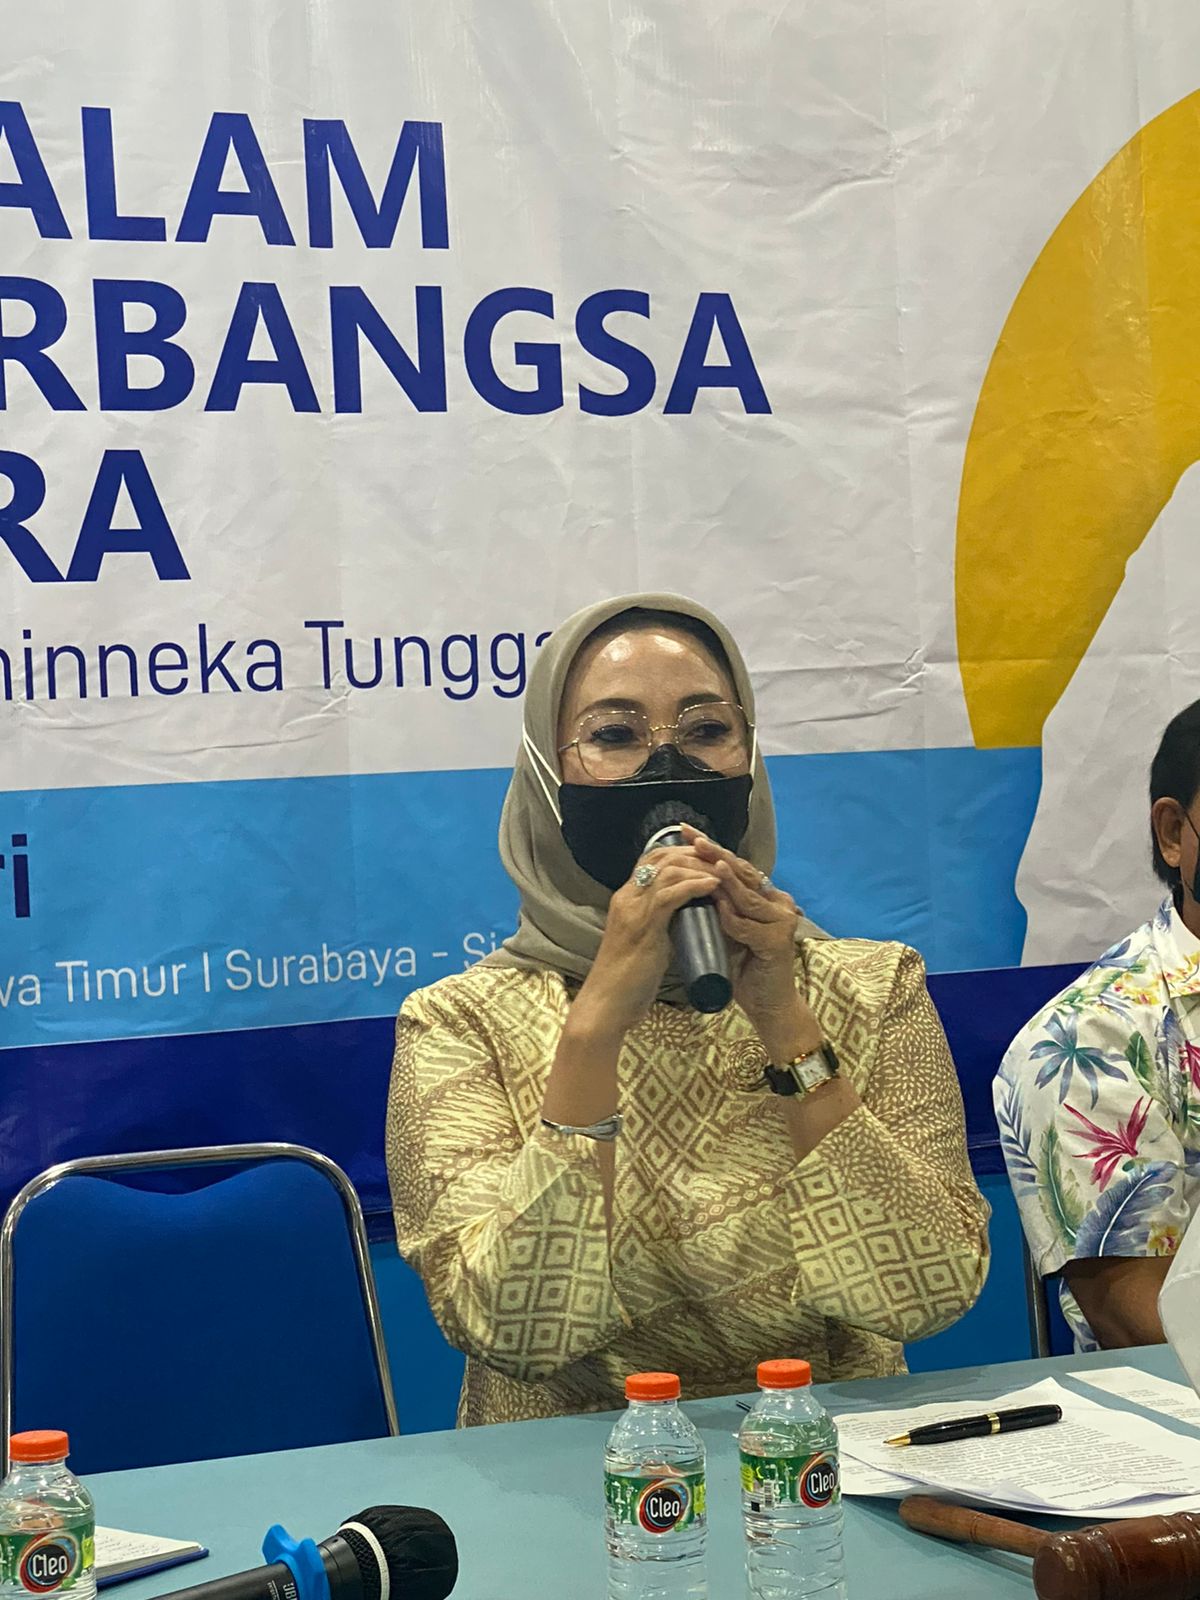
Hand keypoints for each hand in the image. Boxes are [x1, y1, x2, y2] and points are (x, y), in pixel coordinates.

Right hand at [572, 846, 720, 1039]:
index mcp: (626, 899)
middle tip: (722, 860)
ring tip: (724, 873)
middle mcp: (627, 897)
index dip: (681, 852)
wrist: (607, 1005)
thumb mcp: (646, 942)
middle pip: (662, 857)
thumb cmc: (627, 981)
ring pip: (669, 871)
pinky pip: (671, 895)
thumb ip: (661, 927)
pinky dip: (695, 886)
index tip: (708, 857)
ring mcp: (633, 910)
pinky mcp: (643, 926)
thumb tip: (687, 920)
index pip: (653, 859)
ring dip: (700, 867)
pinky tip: (714, 886)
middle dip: (695, 854)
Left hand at [681, 825, 821, 1057]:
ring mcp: (782, 921)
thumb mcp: (727, 929)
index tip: (687, 833)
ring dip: (726, 879)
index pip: (736, 867)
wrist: (766, 1005)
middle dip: (716, 854)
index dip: (713, 850)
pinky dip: (732, 916)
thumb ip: (718, 907)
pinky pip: (749, 925)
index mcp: (766, 898)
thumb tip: (685, 881)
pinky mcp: (779, 942)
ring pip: (748, 897)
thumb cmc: (743, 968)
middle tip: (694, 837)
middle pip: (744, 874)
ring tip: (708, 859)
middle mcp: (779, 903)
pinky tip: (719, 903)